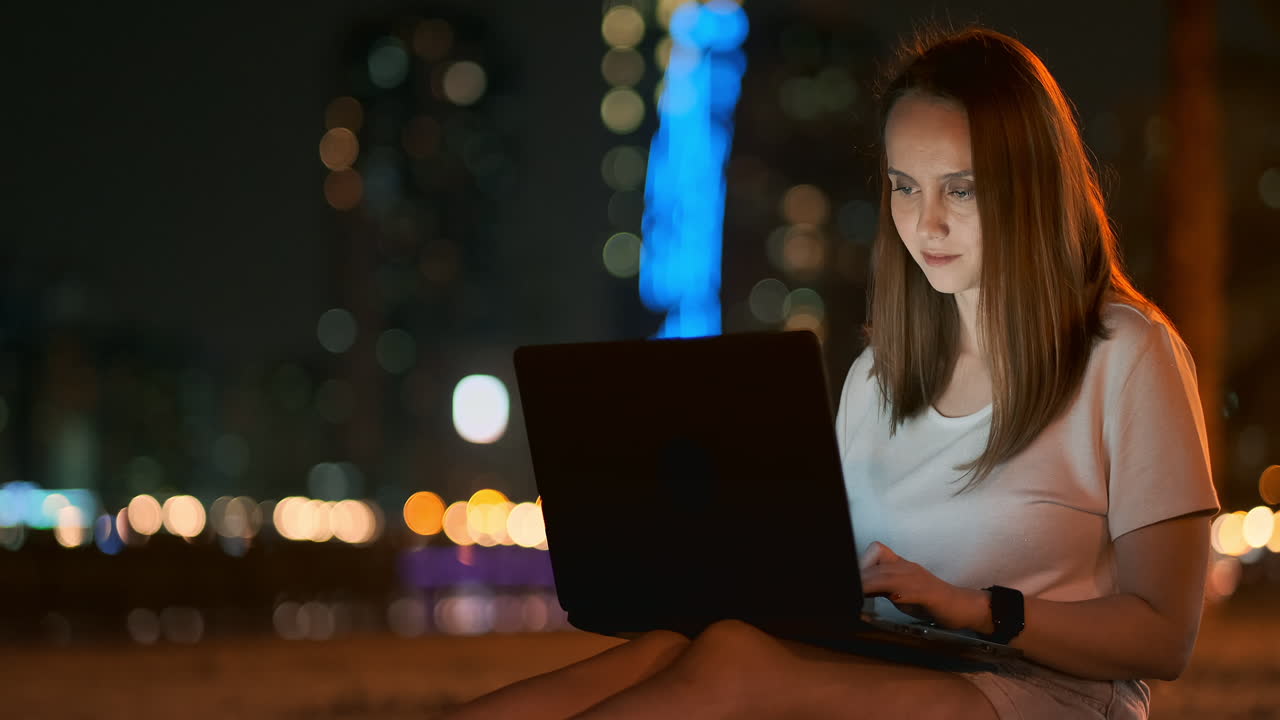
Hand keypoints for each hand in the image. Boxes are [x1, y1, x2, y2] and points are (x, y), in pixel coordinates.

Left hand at [859, 541, 989, 631]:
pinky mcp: (928, 592)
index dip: (861, 563)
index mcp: (900, 565)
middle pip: (877, 564)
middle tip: (845, 589)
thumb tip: (857, 589)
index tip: (848, 578)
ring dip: (870, 584)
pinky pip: (908, 589)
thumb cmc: (928, 601)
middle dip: (860, 576)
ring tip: (857, 593)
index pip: (876, 552)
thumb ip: (880, 588)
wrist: (961, 606)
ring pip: (888, 575)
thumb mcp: (900, 593)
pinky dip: (894, 593)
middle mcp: (907, 567)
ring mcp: (917, 578)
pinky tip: (888, 599)